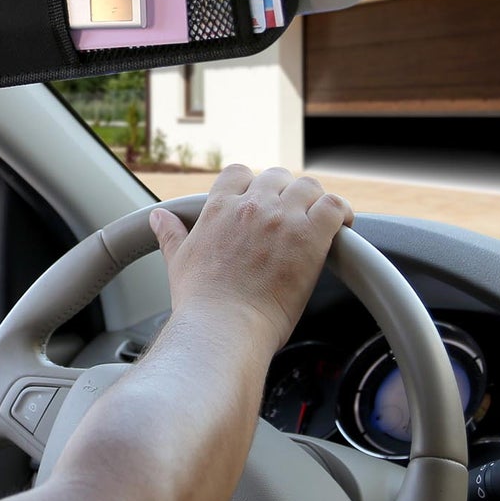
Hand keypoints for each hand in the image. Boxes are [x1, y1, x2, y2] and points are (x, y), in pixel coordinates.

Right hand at [149, 164, 352, 352]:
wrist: (223, 327)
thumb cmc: (200, 302)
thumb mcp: (178, 260)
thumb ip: (171, 234)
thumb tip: (159, 218)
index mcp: (219, 208)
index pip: (238, 173)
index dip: (251, 184)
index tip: (258, 201)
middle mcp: (251, 206)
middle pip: (276, 177)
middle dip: (284, 192)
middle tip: (289, 216)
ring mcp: (282, 219)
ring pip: (308, 187)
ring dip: (313, 200)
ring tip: (316, 220)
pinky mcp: (310, 238)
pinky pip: (333, 207)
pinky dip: (340, 213)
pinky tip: (340, 226)